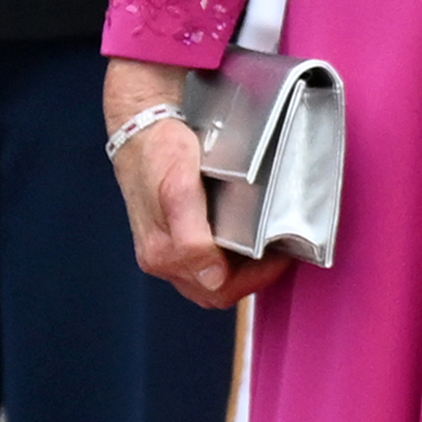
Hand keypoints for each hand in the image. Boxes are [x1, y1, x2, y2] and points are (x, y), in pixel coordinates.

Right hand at [101, 60, 291, 312]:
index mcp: (163, 254)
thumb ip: (192, 240)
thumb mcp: (179, 190)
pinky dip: (228, 254)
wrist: (139, 130)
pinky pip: (203, 259)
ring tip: (268, 243)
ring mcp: (163, 249)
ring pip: (211, 277)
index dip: (256, 280)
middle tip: (279, 250)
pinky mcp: (168, 236)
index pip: (219, 290)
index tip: (282, 256)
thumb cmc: (159, 154)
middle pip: (216, 290)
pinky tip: (244, 235)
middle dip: (252, 277)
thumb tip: (212, 280)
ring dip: (242, 267)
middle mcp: (161, 259)